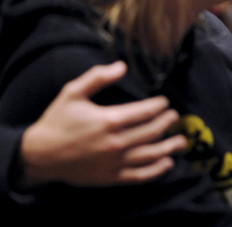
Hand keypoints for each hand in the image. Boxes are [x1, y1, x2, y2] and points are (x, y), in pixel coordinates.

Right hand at [20, 61, 186, 187]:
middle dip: (166, 122)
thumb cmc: (57, 121)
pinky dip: (156, 170)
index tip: (164, 102)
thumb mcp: (72, 93)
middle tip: (174, 117)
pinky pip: (139, 175)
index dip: (159, 106)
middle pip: (151, 132)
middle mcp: (115, 143)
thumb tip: (121, 66)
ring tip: (181, 140)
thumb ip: (97, 77)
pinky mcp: (110, 177)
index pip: (145, 112)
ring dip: (169, 147)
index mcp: (109, 120)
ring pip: (150, 154)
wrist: (39, 155)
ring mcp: (114, 162)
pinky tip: (167, 163)